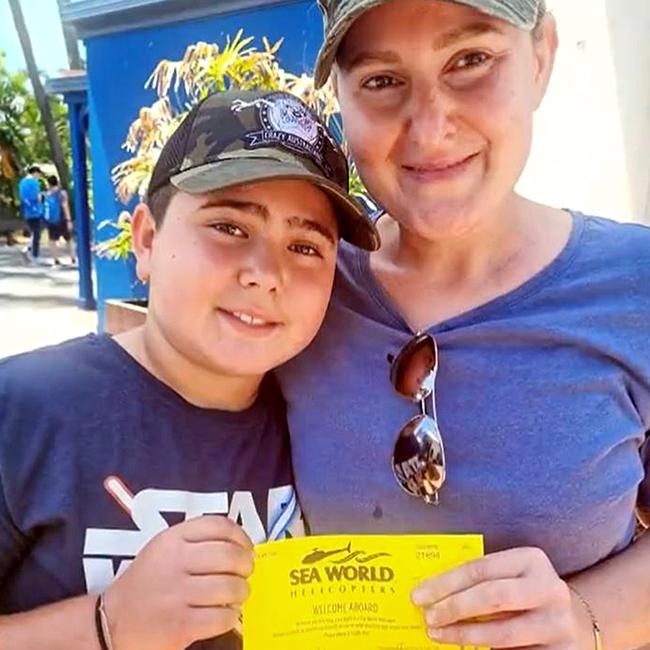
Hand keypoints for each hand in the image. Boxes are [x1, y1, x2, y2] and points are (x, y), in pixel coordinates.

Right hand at [103, 515, 253, 649]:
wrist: (110, 623)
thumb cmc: (145, 584)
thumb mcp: (163, 550)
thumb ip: (195, 542)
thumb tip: (239, 546)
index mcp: (172, 540)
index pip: (219, 525)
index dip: (241, 536)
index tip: (247, 547)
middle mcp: (174, 563)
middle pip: (230, 555)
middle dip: (246, 565)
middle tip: (245, 572)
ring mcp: (177, 595)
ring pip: (231, 587)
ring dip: (242, 592)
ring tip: (237, 595)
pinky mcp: (180, 625)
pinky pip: (222, 617)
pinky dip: (230, 617)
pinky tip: (225, 615)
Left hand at [412, 547, 592, 648]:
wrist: (572, 621)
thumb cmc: (524, 593)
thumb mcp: (508, 577)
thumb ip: (479, 580)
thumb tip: (430, 591)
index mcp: (531, 560)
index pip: (480, 568)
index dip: (445, 582)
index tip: (418, 595)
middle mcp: (549, 588)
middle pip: (492, 596)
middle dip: (454, 608)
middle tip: (428, 617)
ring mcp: (559, 623)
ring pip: (504, 633)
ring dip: (465, 636)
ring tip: (439, 634)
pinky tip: (466, 648)